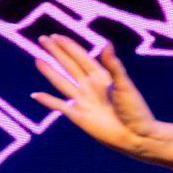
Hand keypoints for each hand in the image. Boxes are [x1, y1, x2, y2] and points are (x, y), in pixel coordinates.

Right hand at [32, 35, 159, 154]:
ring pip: (61, 82)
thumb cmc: (135, 111)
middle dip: (56, 52)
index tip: (55, 36)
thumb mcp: (125, 86)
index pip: (81, 57)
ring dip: (50, 71)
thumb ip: (114, 66)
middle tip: (42, 39)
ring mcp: (83, 101)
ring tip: (37, 60)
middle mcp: (90, 87)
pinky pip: (59, 106)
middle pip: (69, 65)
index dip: (69, 46)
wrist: (136, 137)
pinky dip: (47, 101)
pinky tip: (36, 95)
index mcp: (102, 77)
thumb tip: (106, 44)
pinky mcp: (78, 116)